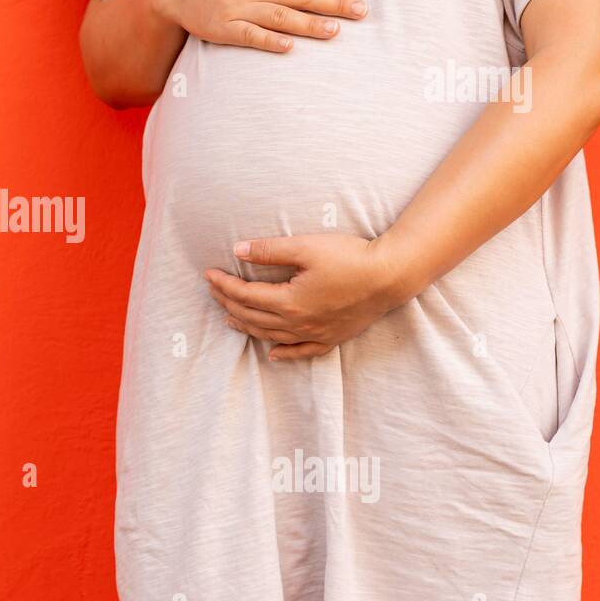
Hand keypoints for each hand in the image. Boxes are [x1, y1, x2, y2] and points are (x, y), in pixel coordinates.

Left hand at [204, 234, 414, 360]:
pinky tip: (272, 353)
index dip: (223, 285)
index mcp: (288, 301)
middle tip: (214, 291)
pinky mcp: (332, 338)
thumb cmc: (350, 257)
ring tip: (230, 318)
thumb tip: (237, 250)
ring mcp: (315, 334)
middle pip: (252, 317)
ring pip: (271, 335)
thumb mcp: (306, 247)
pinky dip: (284, 353)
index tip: (208, 274)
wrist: (391, 276)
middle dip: (228, 304)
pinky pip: (302, 351)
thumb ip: (269, 251)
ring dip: (247, 327)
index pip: (244, 295)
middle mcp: (297, 323)